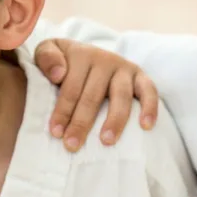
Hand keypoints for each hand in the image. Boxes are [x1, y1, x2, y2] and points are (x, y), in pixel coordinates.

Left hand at [33, 38, 157, 151]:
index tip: (56, 133)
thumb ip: (46, 58)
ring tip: (106, 141)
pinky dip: (150, 107)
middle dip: (82, 122)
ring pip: (120, 95)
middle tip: (72, 145)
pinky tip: (146, 126)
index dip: (62, 111)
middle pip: (93, 95)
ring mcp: (124, 67)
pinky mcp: (140, 76)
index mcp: (81, 55)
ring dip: (114, 120)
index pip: (70, 87)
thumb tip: (58, 74)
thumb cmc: (64, 61)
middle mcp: (104, 59)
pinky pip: (149, 91)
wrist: (89, 51)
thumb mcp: (48, 51)